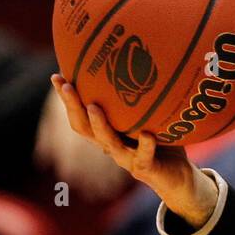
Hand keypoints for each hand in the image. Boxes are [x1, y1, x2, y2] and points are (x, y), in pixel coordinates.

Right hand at [49, 74, 218, 227]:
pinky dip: (145, 145)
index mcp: (108, 132)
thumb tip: (142, 57)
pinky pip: (144, 156)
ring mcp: (127, 158)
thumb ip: (142, 95)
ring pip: (108, 143)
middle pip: (84, 127)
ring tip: (94, 107)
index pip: (80, 114)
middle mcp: (111, 146)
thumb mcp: (149, 116)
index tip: (56, 75)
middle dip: (73, 106)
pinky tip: (147, 133)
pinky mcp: (145, 168)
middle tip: (66, 85)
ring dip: (99, 125)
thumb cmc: (162, 141)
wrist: (177, 176)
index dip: (66, 98)